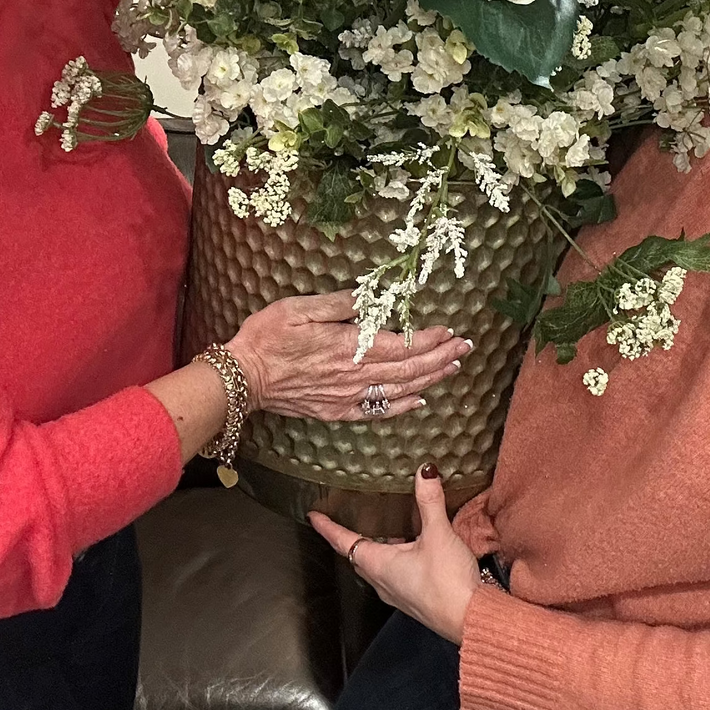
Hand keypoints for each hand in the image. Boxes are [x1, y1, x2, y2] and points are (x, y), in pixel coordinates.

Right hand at [227, 291, 469, 421]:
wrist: (243, 378)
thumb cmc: (268, 337)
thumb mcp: (300, 307)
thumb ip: (339, 303)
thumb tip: (370, 298)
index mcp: (348, 347)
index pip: (401, 344)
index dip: (429, 339)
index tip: (451, 331)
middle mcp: (354, 375)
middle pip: (408, 368)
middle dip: (441, 357)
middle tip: (465, 348)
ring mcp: (347, 397)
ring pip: (400, 390)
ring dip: (430, 378)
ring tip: (452, 368)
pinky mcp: (337, 411)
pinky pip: (379, 410)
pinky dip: (403, 405)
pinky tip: (419, 399)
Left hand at [309, 464, 481, 643]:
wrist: (470, 620)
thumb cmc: (447, 584)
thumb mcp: (438, 535)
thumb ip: (429, 502)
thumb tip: (424, 472)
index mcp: (379, 566)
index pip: (344, 543)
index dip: (328, 528)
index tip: (313, 516)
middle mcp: (383, 582)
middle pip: (359, 555)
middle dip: (351, 537)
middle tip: (346, 518)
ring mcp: (398, 592)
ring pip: (378, 565)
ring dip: (377, 546)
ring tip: (383, 525)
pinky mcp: (415, 598)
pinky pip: (396, 573)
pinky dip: (396, 555)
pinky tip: (413, 545)